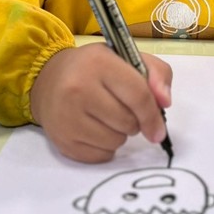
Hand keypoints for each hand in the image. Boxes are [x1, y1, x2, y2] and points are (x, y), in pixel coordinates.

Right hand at [30, 44, 171, 162]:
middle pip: (128, 123)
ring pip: (115, 142)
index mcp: (99, 63)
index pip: (138, 96)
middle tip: (122, 109)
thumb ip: (157, 74)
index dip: (153, 116)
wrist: (48, 80)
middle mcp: (78, 88)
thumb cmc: (95, 68)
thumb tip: (164, 103)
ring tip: (106, 117)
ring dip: (119, 134)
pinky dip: (105, 148)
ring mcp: (67, 117)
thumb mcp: (127, 58)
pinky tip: (95, 130)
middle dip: (134, 121)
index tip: (159, 130)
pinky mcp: (62, 140)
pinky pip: (100, 156)